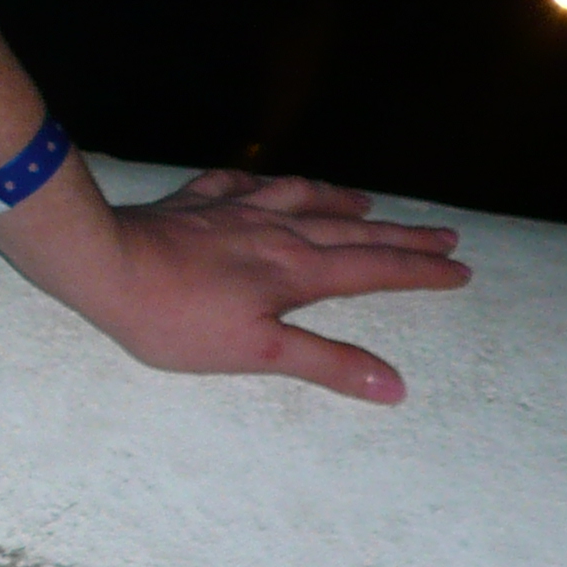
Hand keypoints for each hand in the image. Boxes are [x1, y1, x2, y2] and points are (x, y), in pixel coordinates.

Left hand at [68, 169, 471, 403]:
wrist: (106, 264)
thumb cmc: (178, 320)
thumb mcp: (258, 353)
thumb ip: (326, 363)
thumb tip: (394, 384)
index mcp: (298, 270)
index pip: (375, 269)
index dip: (421, 272)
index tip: (460, 269)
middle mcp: (277, 231)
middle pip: (354, 230)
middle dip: (402, 236)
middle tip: (445, 235)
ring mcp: (235, 210)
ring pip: (303, 197)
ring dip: (341, 200)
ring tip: (367, 201)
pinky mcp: (195, 202)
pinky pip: (240, 182)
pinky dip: (264, 182)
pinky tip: (264, 183)